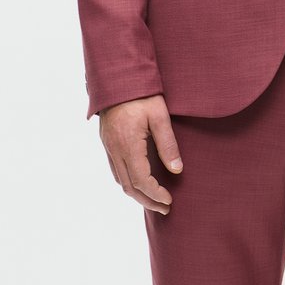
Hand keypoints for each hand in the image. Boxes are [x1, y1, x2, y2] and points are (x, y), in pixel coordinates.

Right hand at [98, 94, 182, 214]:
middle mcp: (115, 149)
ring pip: (120, 180)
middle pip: (128, 186)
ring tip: (154, 200)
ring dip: (136, 194)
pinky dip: (127, 181)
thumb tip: (177, 170)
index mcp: (128, 144)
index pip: (141, 180)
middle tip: (165, 208)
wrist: (118, 76)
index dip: (155, 194)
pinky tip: (138, 182)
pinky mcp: (107, 141)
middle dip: (147, 200)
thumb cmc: (142, 93)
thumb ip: (168, 143)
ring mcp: (108, 146)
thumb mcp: (159, 115)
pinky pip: (115, 169)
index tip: (169, 200)